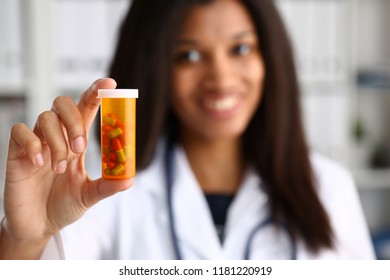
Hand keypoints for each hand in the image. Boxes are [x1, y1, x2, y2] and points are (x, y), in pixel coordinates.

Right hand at [0, 78, 132, 258]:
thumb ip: (107, 186)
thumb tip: (130, 179)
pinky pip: (19, 131)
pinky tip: (38, 162)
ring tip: (58, 168)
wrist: (38, 225)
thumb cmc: (64, 205)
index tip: (110, 84)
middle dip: (75, 121)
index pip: (86, 109)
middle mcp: (57, 137)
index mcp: (77, 142)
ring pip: (45, 118)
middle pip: (64, 104)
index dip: (96, 93)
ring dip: (57, 141)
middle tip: (80, 148)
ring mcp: (37, 142)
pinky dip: (32, 143)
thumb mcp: (89, 196)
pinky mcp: (17, 153)